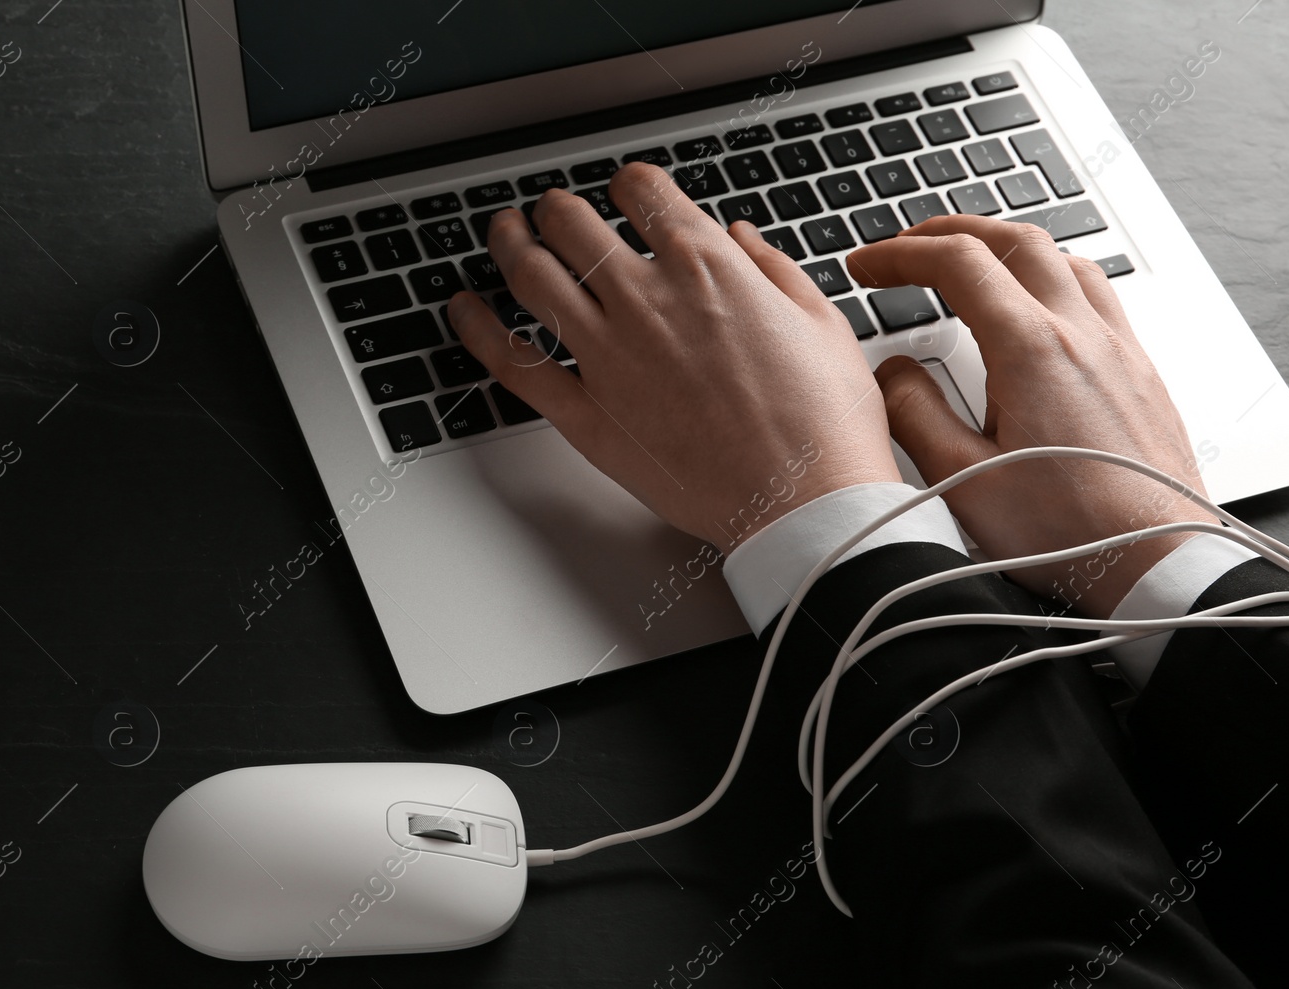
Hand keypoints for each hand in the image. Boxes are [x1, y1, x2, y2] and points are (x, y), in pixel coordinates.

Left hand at [445, 163, 899, 551]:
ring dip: (511, 242)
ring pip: (532, 276)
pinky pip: (513, 364)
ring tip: (507, 231)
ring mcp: (607, 356)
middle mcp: (646, 299)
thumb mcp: (822, 322)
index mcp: (706, 266)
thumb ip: (772, 269)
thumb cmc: (825, 424)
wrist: (806, 504)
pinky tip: (463, 307)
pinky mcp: (586, 416)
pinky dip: (478, 329)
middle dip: (561, 207)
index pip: (641, 191)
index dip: (629, 184)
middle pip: (573, 223)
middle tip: (557, 211)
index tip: (628, 193)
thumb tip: (740, 237)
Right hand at [846, 217, 1210, 616]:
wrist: (1162, 565)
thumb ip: (916, 414)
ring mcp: (1120, 350)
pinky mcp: (1142, 374)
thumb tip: (891, 371)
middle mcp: (1082, 334)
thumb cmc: (1070, 535)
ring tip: (975, 265)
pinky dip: (1055, 280)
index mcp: (1031, 350)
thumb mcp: (963, 482)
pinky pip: (1099, 297)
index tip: (868, 265)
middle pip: (1015, 240)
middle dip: (953, 231)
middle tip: (911, 247)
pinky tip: (1042, 313)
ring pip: (1065, 259)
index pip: (958, 263)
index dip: (901, 254)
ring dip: (1010, 248)